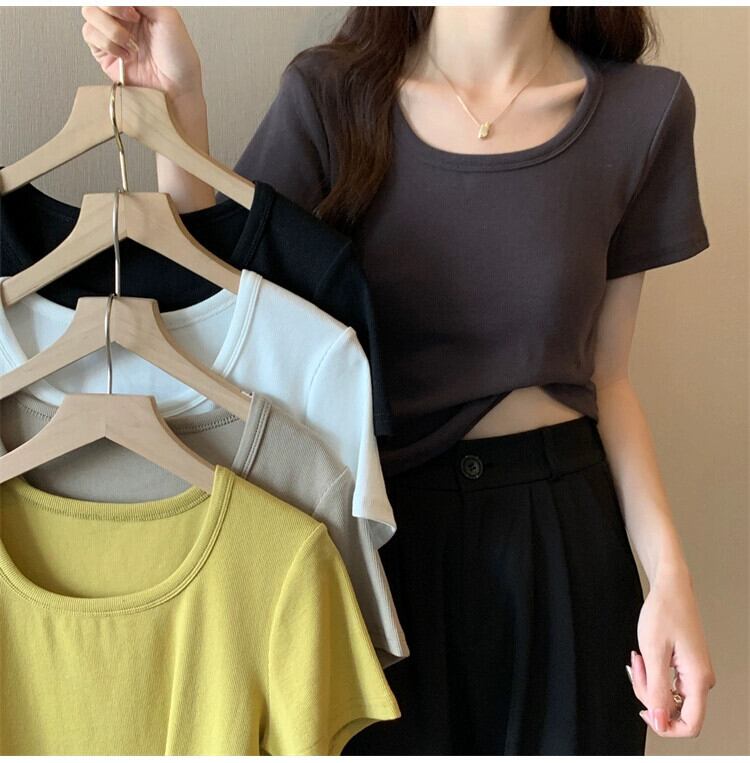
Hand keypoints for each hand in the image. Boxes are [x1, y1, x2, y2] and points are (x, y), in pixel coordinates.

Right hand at [81, 6, 203, 100]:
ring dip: (111, 27)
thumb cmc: (179, 57)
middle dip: (112, 7)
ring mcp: (112, 34)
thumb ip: (144, 1)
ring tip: (131, 44)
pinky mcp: (104, 53)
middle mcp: (123, 19)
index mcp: (138, 8)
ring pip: (89, 13)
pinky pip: (90, 35)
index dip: (118, 1)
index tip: (135, 11)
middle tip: (133, 20)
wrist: (176, 87)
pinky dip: (108, 43)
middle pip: (98, 1)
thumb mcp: (167, 16)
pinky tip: (125, 54)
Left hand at [629, 567, 715, 737]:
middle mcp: (701, 679)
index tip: (645, 712)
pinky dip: (652, 674)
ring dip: (647, 682)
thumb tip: (660, 720)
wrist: (671, 588)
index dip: (666, 726)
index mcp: (698, 679)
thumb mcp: (653, 652)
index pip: (690, 725)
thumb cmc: (664, 611)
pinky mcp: (686, 667)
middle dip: (649, 695)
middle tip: (636, 669)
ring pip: (668, 695)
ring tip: (639, 658)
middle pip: (674, 710)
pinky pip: (668, 682)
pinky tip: (644, 658)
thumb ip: (657, 690)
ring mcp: (695, 673)